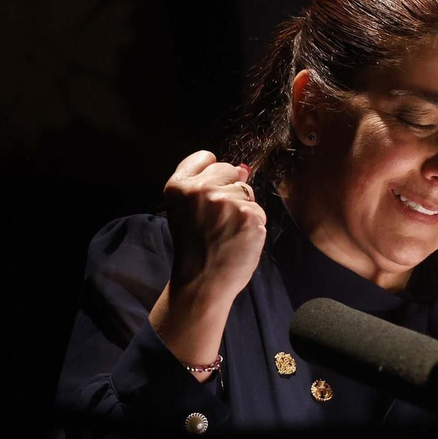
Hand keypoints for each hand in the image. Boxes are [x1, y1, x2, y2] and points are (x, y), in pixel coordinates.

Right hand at [162, 150, 265, 308]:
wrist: (202, 281)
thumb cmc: (195, 247)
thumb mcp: (187, 210)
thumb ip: (208, 184)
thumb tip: (243, 168)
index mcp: (178, 186)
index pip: (206, 157)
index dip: (212, 175)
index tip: (207, 195)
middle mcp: (201, 189)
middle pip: (230, 170)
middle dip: (229, 189)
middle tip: (216, 219)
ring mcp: (226, 201)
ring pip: (246, 191)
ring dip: (243, 209)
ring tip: (227, 231)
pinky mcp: (249, 214)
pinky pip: (259, 210)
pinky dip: (253, 224)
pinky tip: (239, 238)